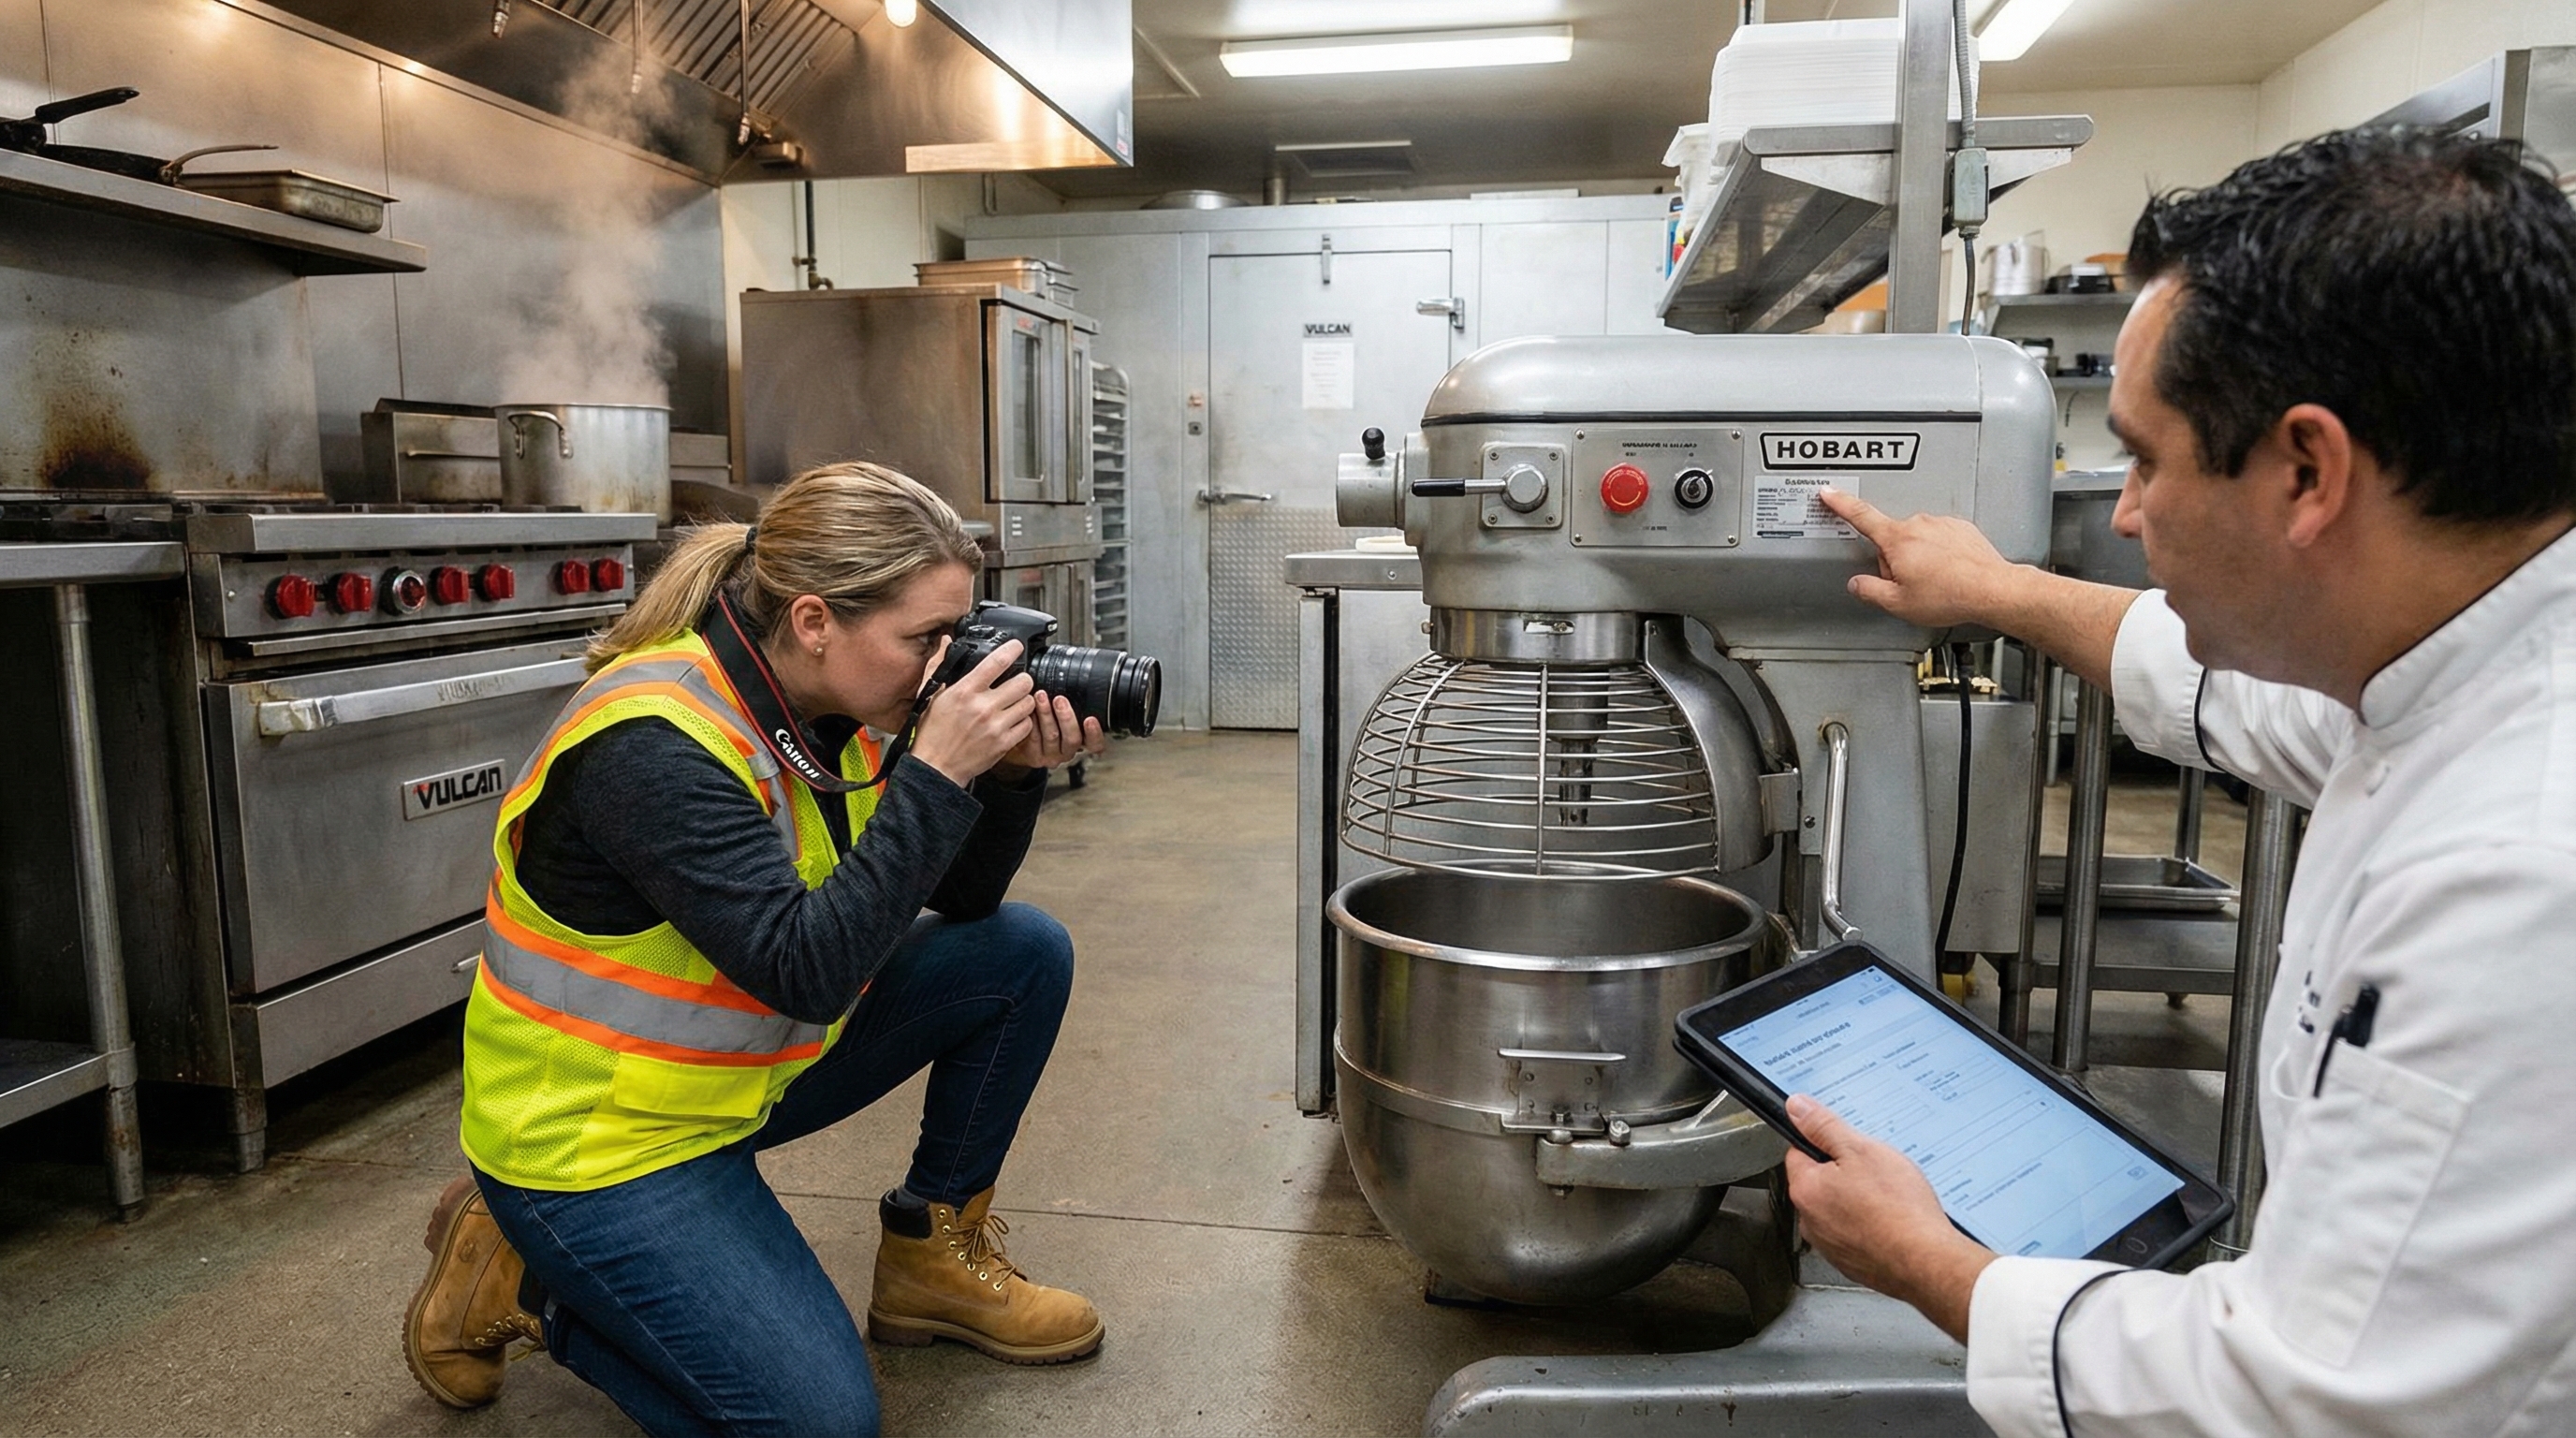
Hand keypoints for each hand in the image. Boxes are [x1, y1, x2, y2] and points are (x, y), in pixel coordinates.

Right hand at [908, 640, 1034, 785]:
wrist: (936, 767)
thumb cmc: (932, 733)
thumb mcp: (930, 695)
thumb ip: (938, 666)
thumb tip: (945, 642)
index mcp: (964, 691)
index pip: (997, 662)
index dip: (1012, 650)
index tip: (1016, 647)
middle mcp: (983, 707)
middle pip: (1023, 682)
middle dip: (1022, 679)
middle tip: (1017, 682)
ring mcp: (995, 726)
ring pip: (1029, 703)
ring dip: (1024, 700)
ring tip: (1014, 702)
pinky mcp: (1004, 743)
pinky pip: (1027, 725)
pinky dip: (1023, 721)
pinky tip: (1012, 720)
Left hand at [992, 692, 1105, 778]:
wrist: (1023, 738)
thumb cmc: (1046, 720)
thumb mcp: (1062, 712)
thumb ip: (1072, 703)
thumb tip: (1072, 677)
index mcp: (1082, 741)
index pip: (1095, 744)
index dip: (1095, 733)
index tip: (1090, 719)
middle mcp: (1069, 750)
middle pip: (1073, 739)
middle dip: (1066, 717)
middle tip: (1059, 700)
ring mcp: (1052, 756)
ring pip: (1051, 736)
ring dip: (1046, 714)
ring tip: (1040, 697)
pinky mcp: (1035, 757)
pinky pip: (1033, 739)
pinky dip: (1031, 721)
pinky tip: (1028, 709)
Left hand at [1784, 1094, 1994, 1343]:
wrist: (1926, 1262)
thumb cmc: (1897, 1208)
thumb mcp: (1861, 1150)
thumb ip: (1824, 1127)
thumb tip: (1796, 1108)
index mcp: (1806, 1190)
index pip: (1799, 1153)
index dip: (1825, 1143)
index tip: (1848, 1145)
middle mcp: (1810, 1221)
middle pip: (1820, 1182)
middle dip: (1845, 1172)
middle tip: (1877, 1171)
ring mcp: (1831, 1246)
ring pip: (1839, 1209)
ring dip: (1859, 1200)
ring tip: (1890, 1198)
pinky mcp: (1852, 1263)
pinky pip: (1856, 1234)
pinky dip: (1871, 1226)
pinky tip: (1893, 1221)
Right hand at [1819, 488, 2030, 628]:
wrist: (1991, 590)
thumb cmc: (1950, 595)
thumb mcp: (1898, 602)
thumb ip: (1870, 590)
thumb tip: (1858, 584)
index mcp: (1898, 540)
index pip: (1861, 516)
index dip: (1841, 504)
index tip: (1829, 493)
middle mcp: (1919, 525)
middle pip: (1892, 540)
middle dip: (1895, 560)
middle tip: (1910, 584)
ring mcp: (1942, 524)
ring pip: (1917, 541)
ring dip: (1920, 559)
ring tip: (1936, 581)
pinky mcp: (1961, 528)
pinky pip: (1940, 540)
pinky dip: (1941, 555)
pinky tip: (1949, 573)